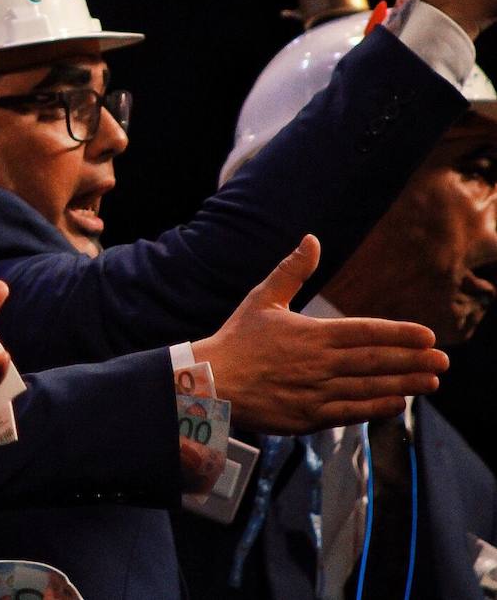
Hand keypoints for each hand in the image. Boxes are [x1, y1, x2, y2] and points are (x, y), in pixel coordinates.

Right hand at [193, 234, 447, 433]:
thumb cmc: (237, 339)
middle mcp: (319, 364)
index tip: (427, 336)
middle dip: (413, 361)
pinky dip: (377, 407)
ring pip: (369, 388)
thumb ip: (292, 270)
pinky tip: (397, 402)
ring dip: (405, 384)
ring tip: (431, 382)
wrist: (211, 382)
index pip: (366, 332)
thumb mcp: (262, 298)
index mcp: (311, 334)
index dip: (399, 334)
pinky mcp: (309, 417)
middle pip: (376, 362)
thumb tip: (311, 239)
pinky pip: (352, 412)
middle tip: (443, 361)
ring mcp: (316, 392)